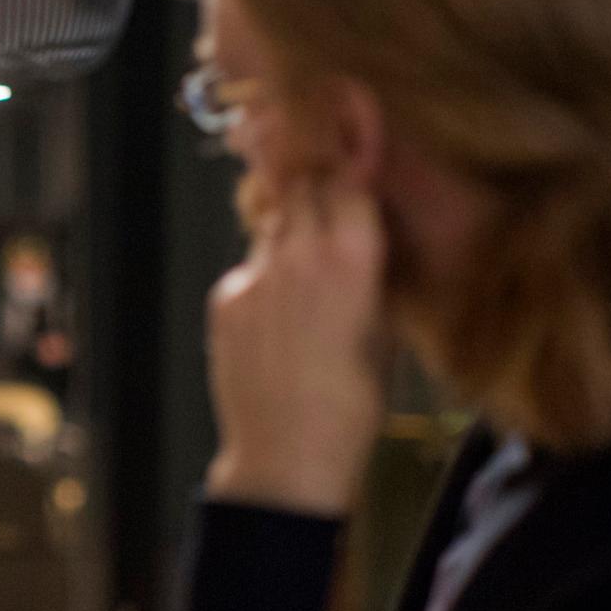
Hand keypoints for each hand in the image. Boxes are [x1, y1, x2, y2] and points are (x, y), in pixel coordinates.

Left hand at [204, 175, 389, 515]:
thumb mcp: (386, 329)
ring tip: (309, 272)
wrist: (287, 457)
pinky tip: (282, 318)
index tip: (355, 153)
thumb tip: (370, 233)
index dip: (351, 165)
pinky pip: (250, 270)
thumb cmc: (353, 403)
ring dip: (292, 232)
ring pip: (274, 227)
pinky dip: (267, 278)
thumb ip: (374, 271)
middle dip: (319, 185)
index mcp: (352, 256)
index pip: (347, 177)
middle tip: (330, 193)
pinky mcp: (224, 300)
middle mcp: (298, 254)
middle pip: (305, 189)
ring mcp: (254, 275)